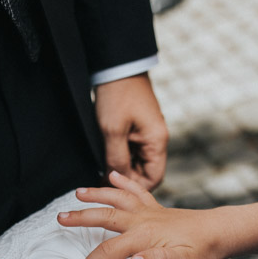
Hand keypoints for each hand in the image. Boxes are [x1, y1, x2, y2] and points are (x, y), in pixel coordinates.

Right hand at [57, 170, 227, 258]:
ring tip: (78, 193)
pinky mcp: (158, 209)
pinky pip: (138, 191)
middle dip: (82, 218)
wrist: (222, 233)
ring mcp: (150, 212)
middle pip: (105, 217)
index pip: (109, 250)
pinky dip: (125, 183)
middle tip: (60, 218)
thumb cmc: (203, 252)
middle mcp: (143, 220)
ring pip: (117, 199)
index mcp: (144, 237)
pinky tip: (114, 176)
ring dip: (97, 195)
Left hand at [93, 73, 167, 189]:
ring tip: (100, 168)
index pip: (154, 178)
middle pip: (145, 172)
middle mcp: (156, 140)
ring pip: (136, 162)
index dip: (136, 188)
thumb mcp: (113, 130)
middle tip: (102, 180)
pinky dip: (119, 156)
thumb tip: (114, 180)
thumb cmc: (117, 95)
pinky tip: (104, 156)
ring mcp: (147, 134)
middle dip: (125, 178)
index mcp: (157, 141)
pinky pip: (131, 150)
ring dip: (120, 167)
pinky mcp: (137, 129)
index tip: (115, 191)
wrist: (116, 67)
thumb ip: (116, 159)